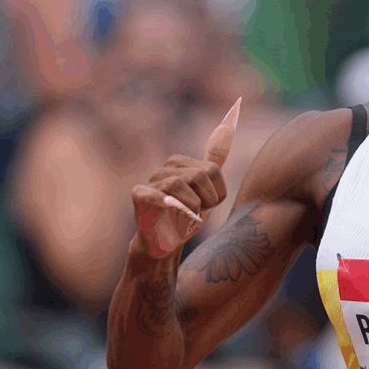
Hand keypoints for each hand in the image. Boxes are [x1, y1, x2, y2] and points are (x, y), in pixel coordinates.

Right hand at [132, 98, 240, 258]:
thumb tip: (229, 124)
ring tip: (184, 216)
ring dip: (191, 208)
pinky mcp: (139, 195)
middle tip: (194, 213)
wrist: (164, 244)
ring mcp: (151, 180)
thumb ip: (214, 162)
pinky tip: (171, 215)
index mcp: (180, 163)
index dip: (216, 194)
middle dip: (205, 200)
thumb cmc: (185, 218)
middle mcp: (165, 168)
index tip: (207, 205)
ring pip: (183, 184)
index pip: (213, 169)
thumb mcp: (206, 190)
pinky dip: (174, 209)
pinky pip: (164, 196)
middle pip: (201, 174)